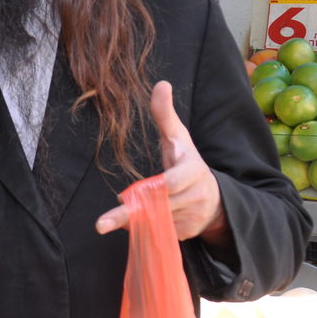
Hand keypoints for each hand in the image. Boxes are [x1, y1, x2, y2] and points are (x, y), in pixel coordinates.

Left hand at [95, 81, 226, 241]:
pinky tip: (142, 221)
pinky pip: (159, 234)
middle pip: (158, 207)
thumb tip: (161, 83)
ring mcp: (194, 217)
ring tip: (123, 215)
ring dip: (137, 219)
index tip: (122, 196)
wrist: (214, 197)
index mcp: (193, 170)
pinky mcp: (188, 233)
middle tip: (101, 223)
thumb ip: (165, 114)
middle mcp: (196, 195)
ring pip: (156, 222)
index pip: (170, 183)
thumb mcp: (177, 137)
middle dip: (129, 215)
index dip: (149, 190)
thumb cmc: (186, 161)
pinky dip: (145, 229)